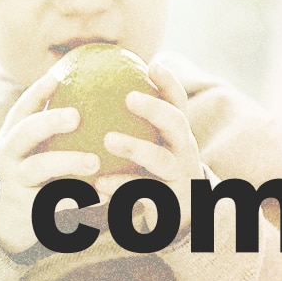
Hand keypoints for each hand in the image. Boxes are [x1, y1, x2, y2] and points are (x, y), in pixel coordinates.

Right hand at [0, 69, 100, 254]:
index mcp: (10, 140)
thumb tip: (85, 100)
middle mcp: (8, 158)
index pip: (21, 109)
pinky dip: (80, 200)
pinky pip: (54, 203)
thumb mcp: (24, 155)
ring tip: (94, 161)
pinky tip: (104, 197)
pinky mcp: (27, 210)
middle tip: (76, 115)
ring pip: (38, 168)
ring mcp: (15, 184)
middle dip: (49, 121)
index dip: (37, 91)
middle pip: (25, 133)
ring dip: (67, 161)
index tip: (58, 75)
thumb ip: (45, 133)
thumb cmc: (23, 180)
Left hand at [98, 62, 203, 235]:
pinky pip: (142, 192)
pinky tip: (98, 182)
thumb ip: (135, 123)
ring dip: (135, 147)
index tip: (153, 65)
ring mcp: (177, 177)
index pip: (178, 101)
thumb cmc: (155, 172)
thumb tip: (98, 85)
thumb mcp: (154, 146)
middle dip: (155, 108)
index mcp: (178, 133)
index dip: (169, 83)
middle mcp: (183, 151)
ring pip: (160, 159)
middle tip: (129, 97)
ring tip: (108, 139)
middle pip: (176, 123)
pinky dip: (121, 186)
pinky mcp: (167, 202)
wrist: (180, 216)